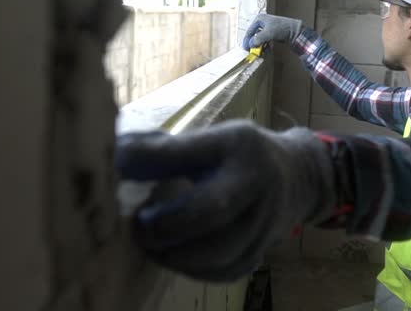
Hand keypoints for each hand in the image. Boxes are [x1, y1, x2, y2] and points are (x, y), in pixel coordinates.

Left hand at [115, 120, 335, 281]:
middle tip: (136, 225)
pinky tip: (173, 255)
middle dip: (165, 224)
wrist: (296, 177)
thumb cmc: (238, 155)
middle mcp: (257, 184)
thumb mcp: (209, 138)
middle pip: (211, 212)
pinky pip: (222, 271)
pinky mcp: (259, 252)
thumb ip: (164, 149)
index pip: (189, 152)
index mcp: (238, 145)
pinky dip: (191, 268)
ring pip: (217, 252)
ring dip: (173, 253)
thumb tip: (114, 155)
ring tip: (148, 243)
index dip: (148, 160)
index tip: (116, 165)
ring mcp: (264, 223)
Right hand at [241, 14, 302, 50]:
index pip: (249, 31)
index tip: (246, 49)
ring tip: (262, 53)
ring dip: (260, 47)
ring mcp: (267, 28)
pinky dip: (265, 47)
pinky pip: (264, 41)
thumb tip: (250, 44)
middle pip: (254, 36)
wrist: (295, 31)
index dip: (247, 41)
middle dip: (254, 45)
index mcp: (259, 19)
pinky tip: (267, 51)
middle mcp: (262, 23)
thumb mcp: (268, 33)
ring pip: (259, 40)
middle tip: (254, 53)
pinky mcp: (271, 34)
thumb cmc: (282, 28)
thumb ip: (257, 39)